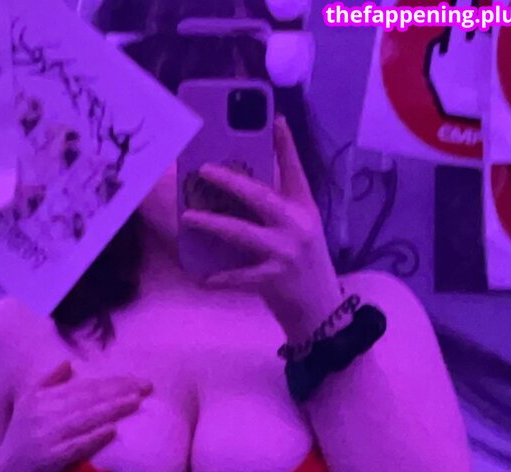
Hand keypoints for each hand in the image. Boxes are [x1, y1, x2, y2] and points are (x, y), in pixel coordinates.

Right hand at [0, 359, 152, 471]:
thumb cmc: (21, 444)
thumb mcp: (27, 408)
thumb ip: (47, 383)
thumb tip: (68, 363)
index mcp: (40, 398)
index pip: (82, 386)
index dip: (111, 381)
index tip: (136, 379)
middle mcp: (42, 413)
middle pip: (87, 399)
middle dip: (118, 391)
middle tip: (146, 386)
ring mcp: (46, 436)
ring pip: (85, 418)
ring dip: (112, 409)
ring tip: (135, 402)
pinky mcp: (48, 458)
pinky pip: (76, 446)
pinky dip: (94, 438)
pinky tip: (112, 431)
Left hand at [181, 115, 342, 343]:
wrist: (321, 311)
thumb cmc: (305, 268)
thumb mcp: (300, 232)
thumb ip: (279, 211)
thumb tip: (243, 188)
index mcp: (305, 210)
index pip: (295, 172)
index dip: (285, 146)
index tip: (275, 120)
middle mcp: (297, 226)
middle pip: (260, 197)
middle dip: (230, 182)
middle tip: (204, 170)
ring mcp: (286, 252)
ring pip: (242, 232)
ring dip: (213, 224)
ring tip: (189, 218)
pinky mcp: (275, 279)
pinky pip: (240, 276)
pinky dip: (221, 278)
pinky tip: (203, 278)